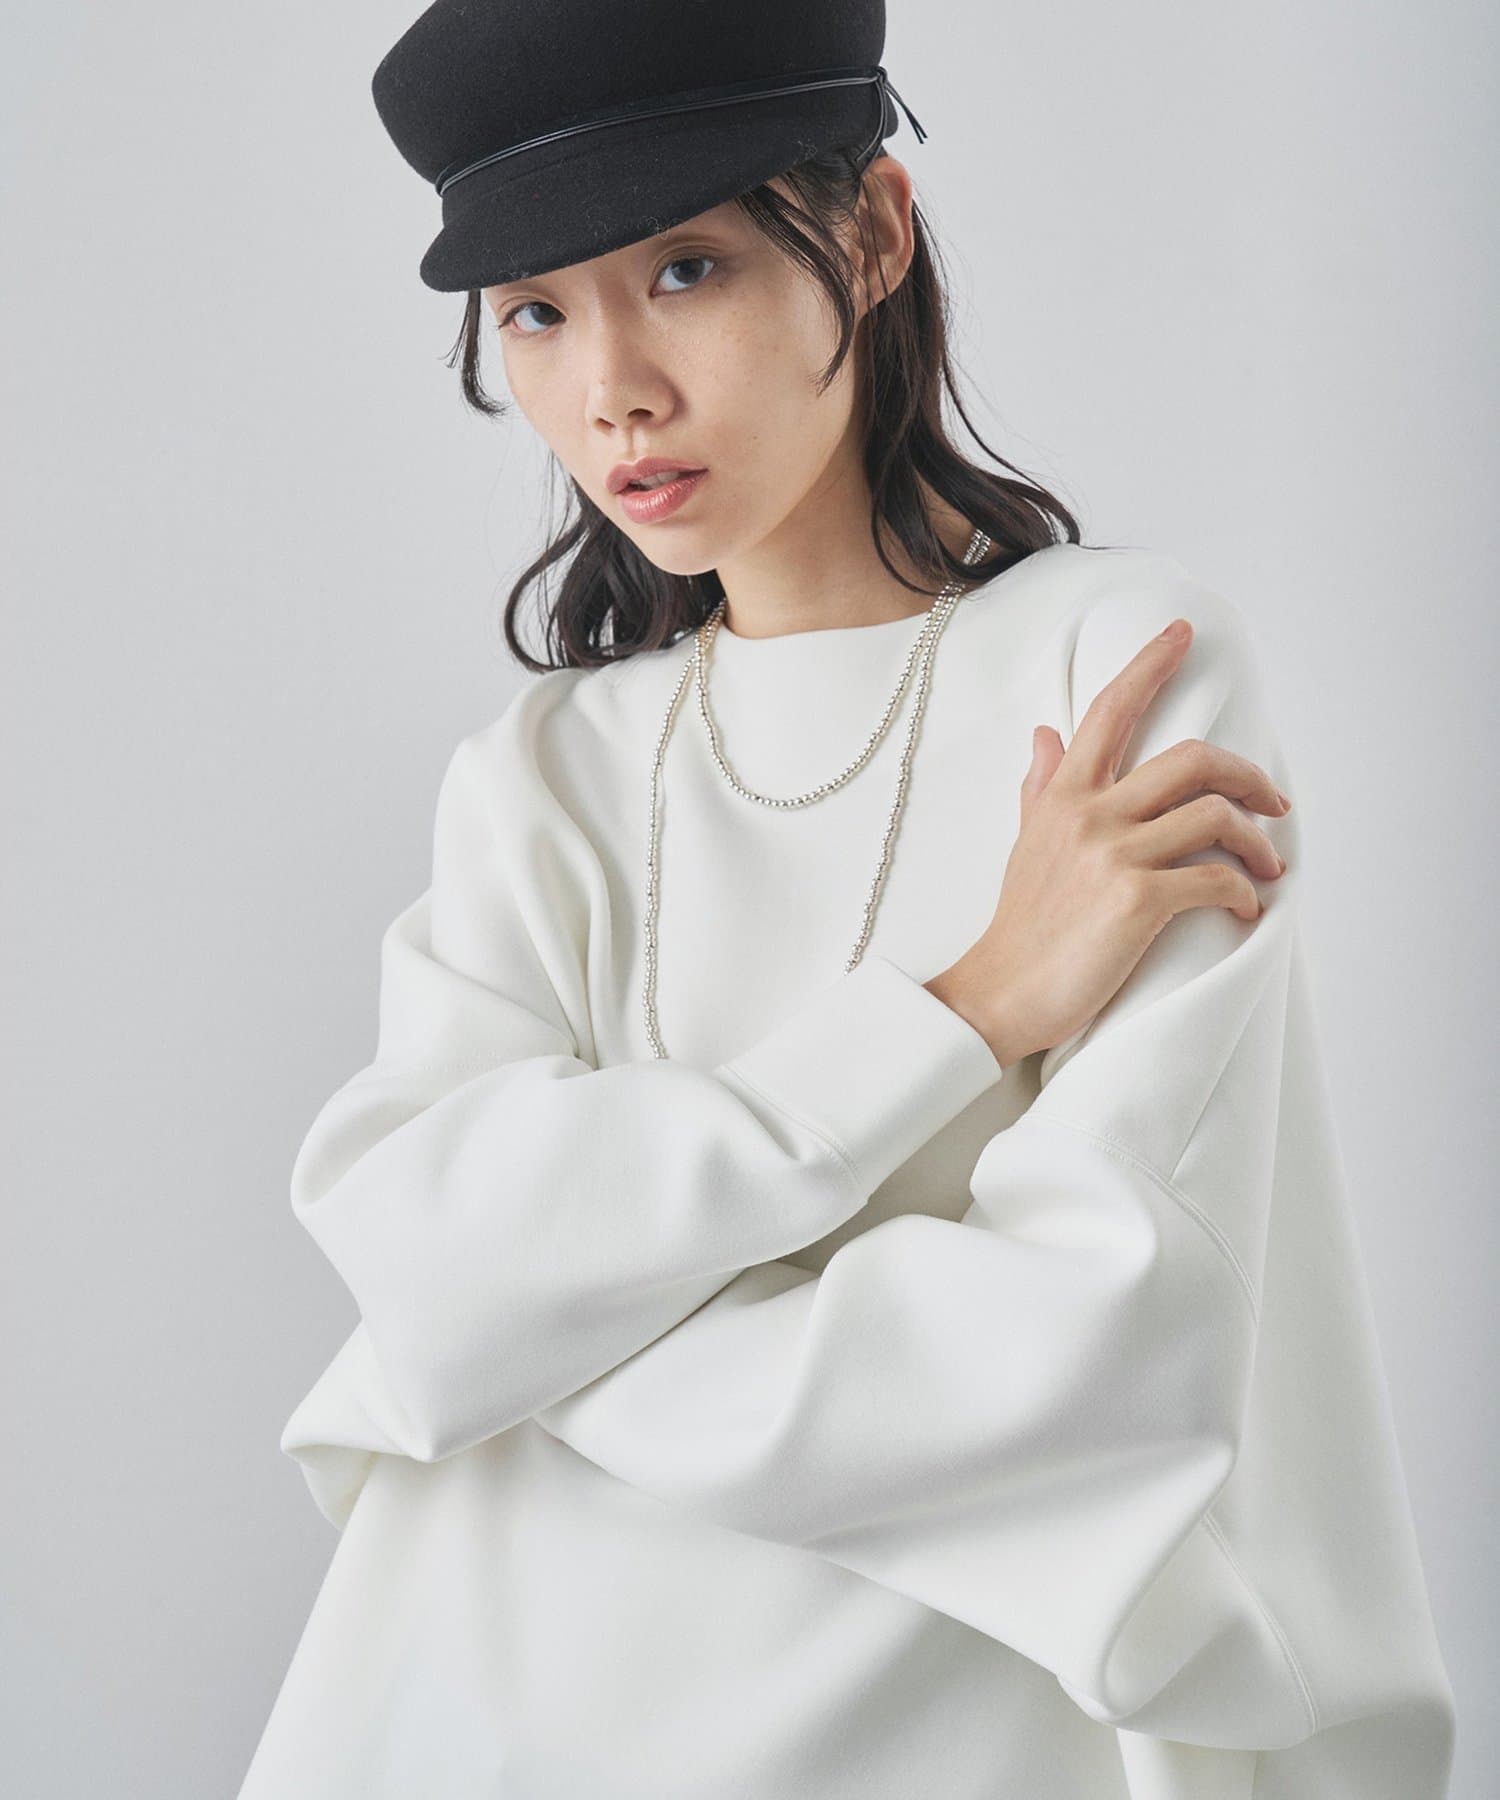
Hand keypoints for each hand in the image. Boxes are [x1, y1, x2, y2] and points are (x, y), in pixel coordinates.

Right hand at [928, 618, 1291, 1070]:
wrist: (998, 994)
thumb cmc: (1018, 927)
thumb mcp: (1025, 844)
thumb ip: (1039, 786)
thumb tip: (1044, 734)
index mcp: (1063, 796)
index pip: (1110, 712)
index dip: (1150, 665)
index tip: (1182, 634)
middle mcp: (1089, 814)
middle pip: (1192, 759)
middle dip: (1248, 773)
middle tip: (1274, 801)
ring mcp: (1113, 855)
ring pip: (1214, 814)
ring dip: (1257, 842)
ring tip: (1268, 865)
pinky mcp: (1136, 901)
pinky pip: (1215, 878)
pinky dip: (1243, 891)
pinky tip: (1245, 906)